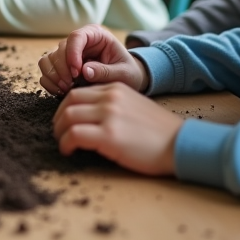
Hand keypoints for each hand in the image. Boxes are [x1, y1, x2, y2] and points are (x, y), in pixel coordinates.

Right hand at [38, 24, 148, 95]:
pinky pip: (46, 71)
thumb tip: (85, 71)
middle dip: (62, 68)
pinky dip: (49, 82)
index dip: (72, 53)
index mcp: (95, 35)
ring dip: (53, 75)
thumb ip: (106, 71)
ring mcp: (67, 54)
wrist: (127, 80)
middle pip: (59, 49)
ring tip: (66, 89)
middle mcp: (78, 42)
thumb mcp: (124, 73)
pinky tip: (60, 91)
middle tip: (71, 85)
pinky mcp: (60, 67)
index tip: (77, 72)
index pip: (76, 36)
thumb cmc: (128, 73)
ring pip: (48, 59)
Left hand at [52, 83, 181, 175]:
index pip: (79, 92)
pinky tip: (68, 151)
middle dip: (58, 118)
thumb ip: (112, 105)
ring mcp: (109, 115)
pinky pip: (74, 135)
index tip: (65, 121)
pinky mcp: (109, 135)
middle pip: (69, 102)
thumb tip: (88, 117)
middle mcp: (110, 97)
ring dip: (59, 131)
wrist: (181, 144)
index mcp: (116, 88)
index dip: (67, 108)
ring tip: (63, 143)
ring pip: (67, 116)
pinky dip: (65, 143)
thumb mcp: (134, 107)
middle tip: (59, 132)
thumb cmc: (159, 133)